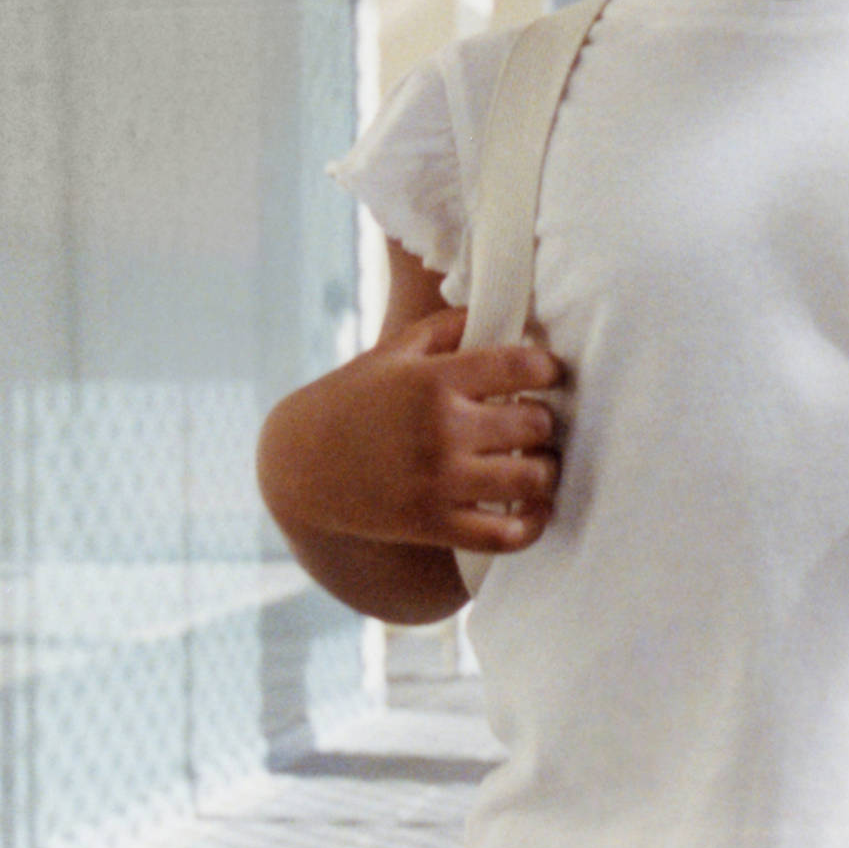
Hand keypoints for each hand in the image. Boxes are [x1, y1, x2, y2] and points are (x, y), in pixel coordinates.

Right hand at [263, 310, 563, 554]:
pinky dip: (533, 524)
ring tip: (539, 461)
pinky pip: (506, 534)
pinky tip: (536, 508)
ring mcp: (440, 481)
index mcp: (434, 380)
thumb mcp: (392, 351)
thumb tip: (506, 312)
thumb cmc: (351, 400)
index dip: (548, 368)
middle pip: (536, 423)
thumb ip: (449, 327)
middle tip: (537, 421)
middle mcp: (442, 429)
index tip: (548, 374)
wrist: (300, 465)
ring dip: (546, 468)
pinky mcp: (434, 524)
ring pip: (532, 477)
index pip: (522, 365)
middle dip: (545, 420)